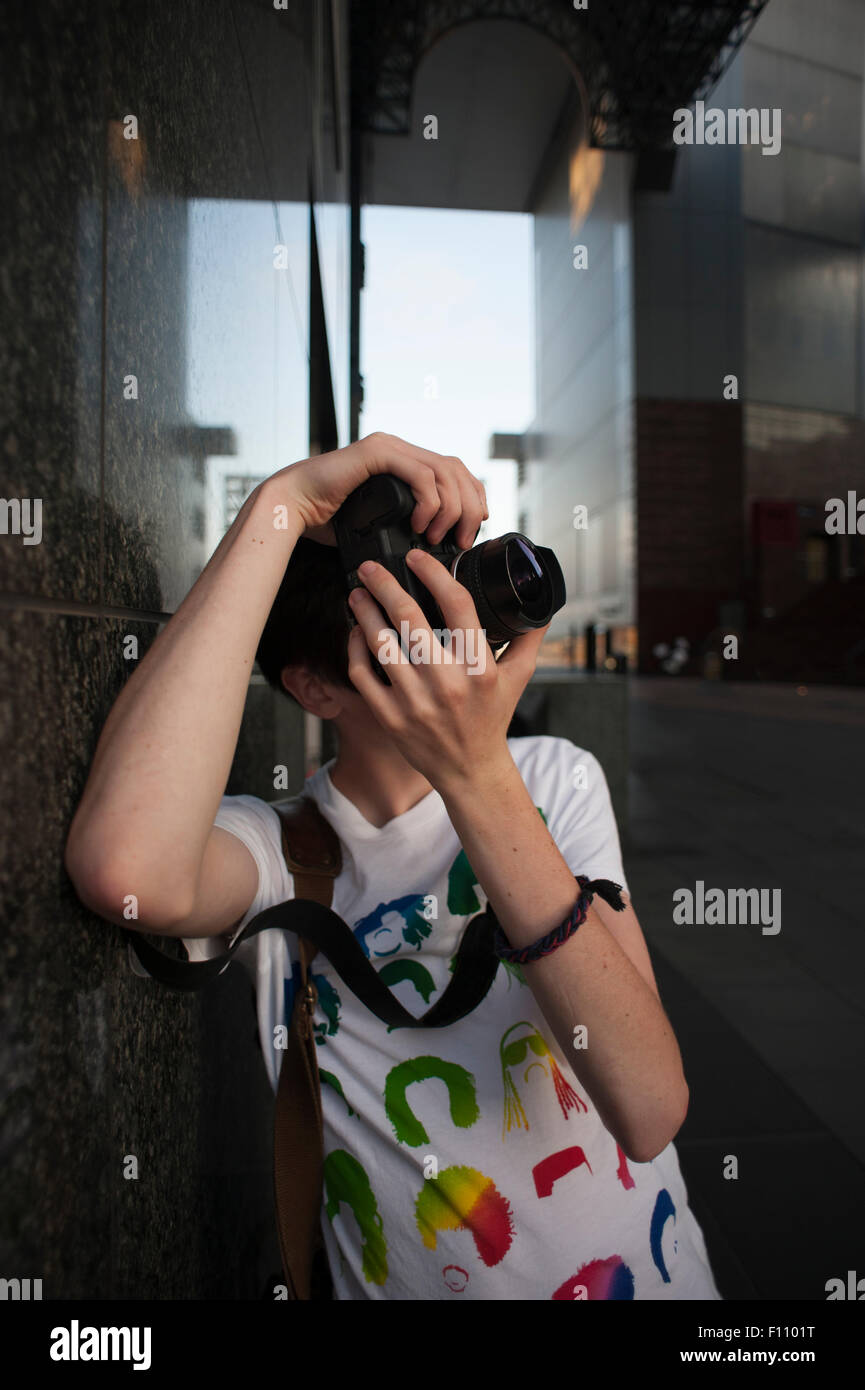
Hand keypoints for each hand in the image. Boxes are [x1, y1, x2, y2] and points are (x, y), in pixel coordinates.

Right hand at [268, 432, 487, 548]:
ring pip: (444, 471)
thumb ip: (408, 523)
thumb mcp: (382, 523)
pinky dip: (429, 502)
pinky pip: (420, 474)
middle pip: (456, 469)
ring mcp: (389, 448)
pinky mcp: (377, 454)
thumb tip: (439, 546)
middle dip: (468, 506)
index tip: (476, 525)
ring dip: (450, 508)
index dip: (474, 495)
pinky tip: (420, 524)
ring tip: (437, 536)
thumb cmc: (330, 520)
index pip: (455, 470)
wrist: (293, 508)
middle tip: (461, 538)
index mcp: (405, 462)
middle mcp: (400, 450)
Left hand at [346, 548, 548, 791]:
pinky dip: (356, 648)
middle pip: (409, 618)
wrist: (470, 771)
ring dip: (364, 612)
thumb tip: (540, 606)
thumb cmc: (491, 719)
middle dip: (384, 585)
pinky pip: (364, 673)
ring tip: (357, 594)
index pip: (456, 605)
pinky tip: (357, 632)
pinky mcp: (390, 717)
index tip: (416, 558)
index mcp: (479, 666)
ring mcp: (415, 701)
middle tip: (370, 567)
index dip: (433, 574)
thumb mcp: (518, 678)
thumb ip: (528, 638)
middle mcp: (447, 682)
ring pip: (381, 642)